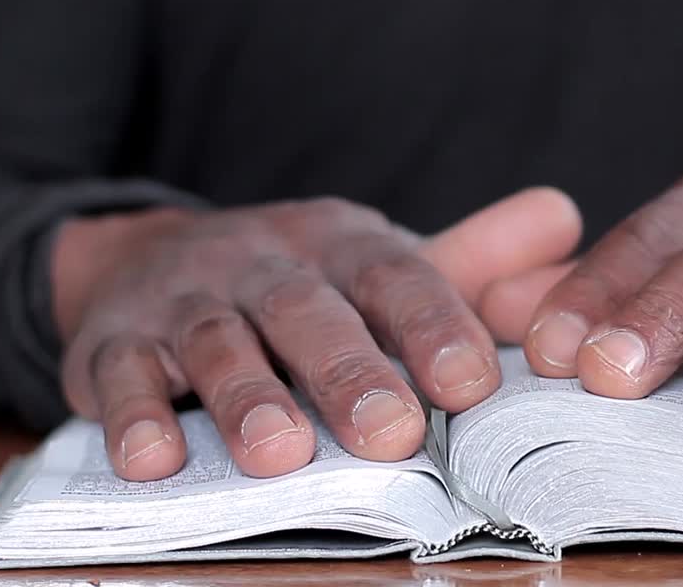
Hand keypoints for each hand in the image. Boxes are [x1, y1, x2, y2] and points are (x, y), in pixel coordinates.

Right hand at [54, 189, 580, 480]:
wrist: (154, 259)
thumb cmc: (300, 283)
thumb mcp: (380, 262)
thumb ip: (473, 258)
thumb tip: (568, 221)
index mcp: (339, 242)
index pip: (394, 275)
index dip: (433, 325)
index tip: (472, 385)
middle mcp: (263, 261)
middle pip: (308, 311)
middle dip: (349, 372)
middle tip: (393, 436)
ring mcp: (186, 298)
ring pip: (217, 341)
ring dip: (246, 396)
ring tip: (280, 455)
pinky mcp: (114, 339)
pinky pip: (118, 372)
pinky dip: (133, 414)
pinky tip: (154, 461)